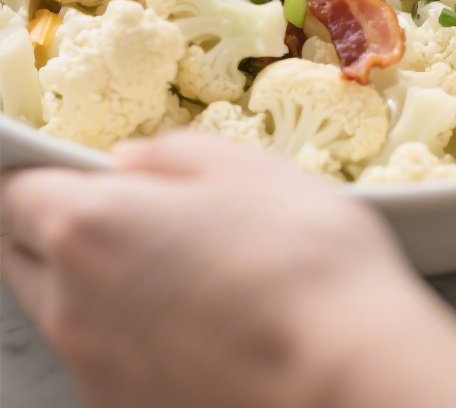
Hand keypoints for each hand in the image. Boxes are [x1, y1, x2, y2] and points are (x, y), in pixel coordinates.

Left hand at [2, 132, 455, 407]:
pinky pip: (104, 361)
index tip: (78, 166)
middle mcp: (71, 308)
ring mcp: (96, 373)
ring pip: (63, 314)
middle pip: (24, 256)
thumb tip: (133, 165)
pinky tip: (196, 322)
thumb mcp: (244, 166)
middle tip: (120, 214)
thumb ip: (169, 154)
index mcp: (87, 227)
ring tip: (174, 270)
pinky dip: (129, 338)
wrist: (348, 375)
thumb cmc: (302, 259)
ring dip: (94, 285)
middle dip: (54, 228)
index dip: (45, 170)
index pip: (16, 190)